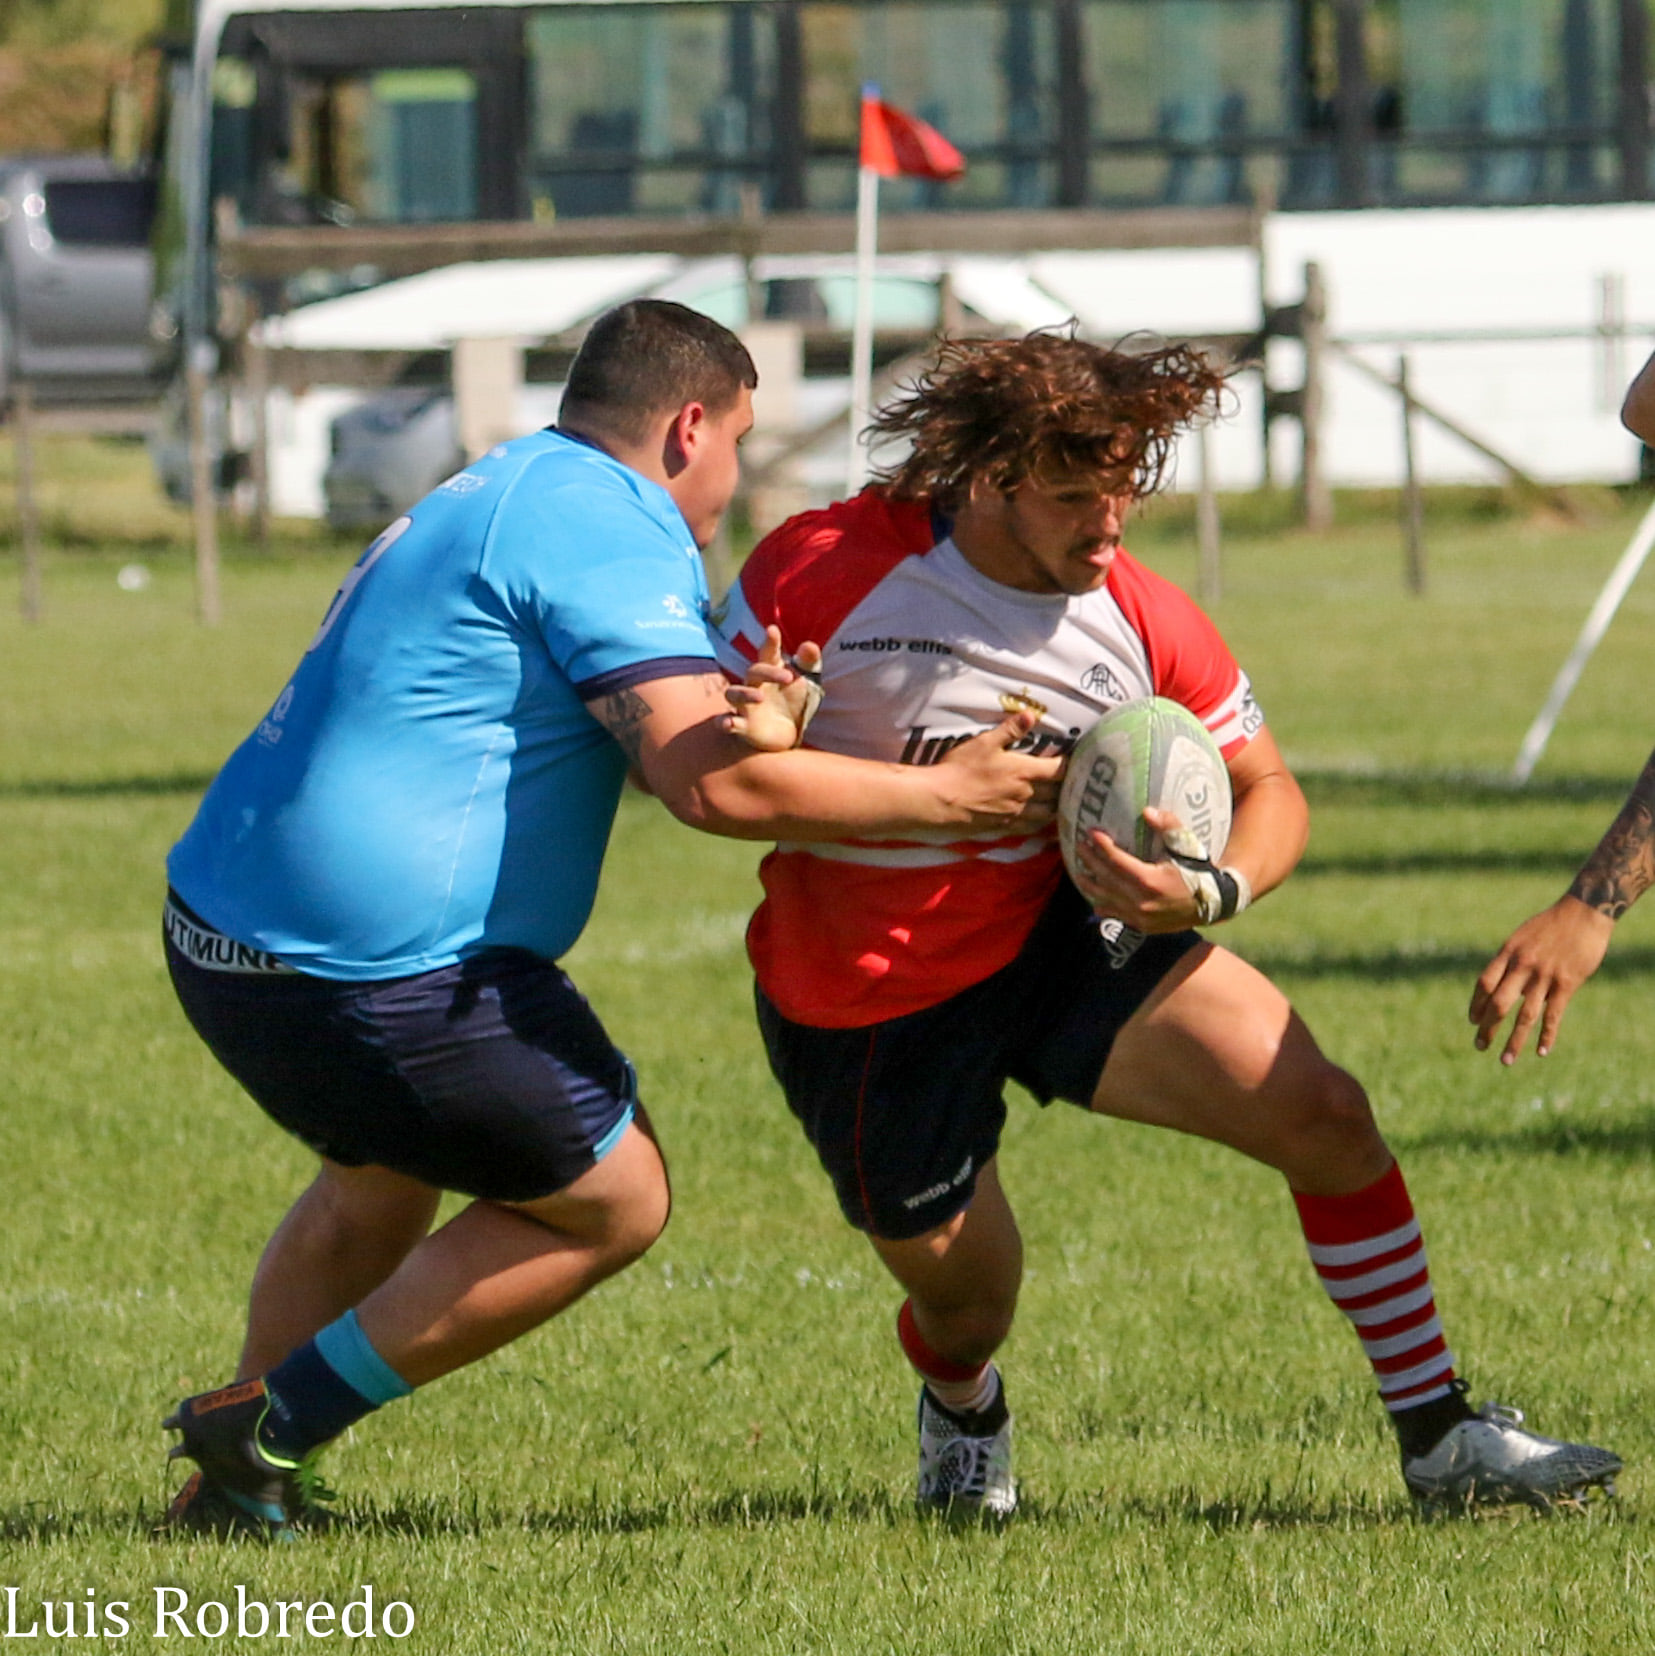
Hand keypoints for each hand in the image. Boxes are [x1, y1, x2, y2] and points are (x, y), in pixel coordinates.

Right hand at [724, 626, 823, 752]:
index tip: (772, 630)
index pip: (768, 654)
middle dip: (769, 672)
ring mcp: (744, 706)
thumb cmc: (792, 702)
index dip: (770, 642)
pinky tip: (729, 724)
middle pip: (754, 672)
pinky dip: (725, 722)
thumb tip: (809, 645)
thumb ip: (809, 663)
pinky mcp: (741, 726)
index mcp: (770, 672)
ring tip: (760, 697)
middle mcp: (753, 686)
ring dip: (744, 694)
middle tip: (789, 677)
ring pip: (733, 693)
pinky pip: (725, 721)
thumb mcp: (805, 683)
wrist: (788, 734)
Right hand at [931, 710, 1061, 830]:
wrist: (940, 801)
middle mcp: (1025, 795)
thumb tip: (1031, 715)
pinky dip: (1040, 823)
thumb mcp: (984, 743)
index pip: (1059, 770)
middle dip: (1066, 788)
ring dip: (1056, 807)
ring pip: (1047, 813)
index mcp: (1024, 772)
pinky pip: (1031, 827)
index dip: (1071, 765)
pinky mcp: (1005, 827)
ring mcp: (1016, 813)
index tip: (1078, 761)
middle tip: (1074, 782)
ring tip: (1060, 801)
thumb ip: (1010, 730)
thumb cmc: (961, 769)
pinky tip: (1041, 820)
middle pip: (1058, 794)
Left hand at [1069, 806, 1202, 931]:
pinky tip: (1094, 898)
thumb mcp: (1187, 846)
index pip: (1116, 861)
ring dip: (1090, 885)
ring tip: (1078, 871)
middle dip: (1090, 861)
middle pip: (1106, 879)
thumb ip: (1169, 826)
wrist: (1214, 903)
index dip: (1101, 846)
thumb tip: (1147, 811)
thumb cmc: (1199, 871)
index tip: (1090, 833)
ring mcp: (1139, 916)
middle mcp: (1140, 901)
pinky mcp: (1141, 926)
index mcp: (1150, 880)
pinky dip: (1103, 905)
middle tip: (1078, 846)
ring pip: (1105, 899)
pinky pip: (1115, 915)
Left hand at [1469, 895, 1614, 1062]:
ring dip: (1513, 1041)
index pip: (1483, 984)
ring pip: (1524, 1016)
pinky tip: (1541, 1051)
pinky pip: (1553, 1016)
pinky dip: (1547, 1035)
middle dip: (1487, 1028)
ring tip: (1505, 1061)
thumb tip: (1504, 986)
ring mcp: (1544, 977)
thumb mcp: (1523, 937)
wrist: (1583, 913)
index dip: (1476, 1004)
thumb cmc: (1552, 925)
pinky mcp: (1566, 984)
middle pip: (1498, 1004)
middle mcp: (1522, 967)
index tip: (1473, 1020)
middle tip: (1479, 1046)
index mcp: (1508, 953)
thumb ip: (1512, 962)